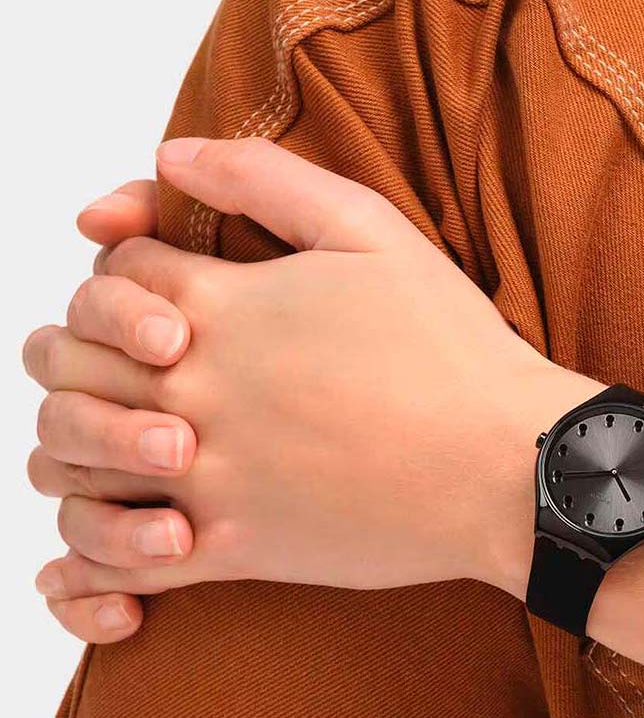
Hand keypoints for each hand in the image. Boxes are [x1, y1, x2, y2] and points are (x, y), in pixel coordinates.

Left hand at [24, 137, 597, 639]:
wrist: (505, 465)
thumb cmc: (451, 349)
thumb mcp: (369, 227)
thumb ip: (261, 177)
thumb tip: (171, 152)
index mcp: (218, 306)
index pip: (107, 275)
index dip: (118, 275)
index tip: (157, 298)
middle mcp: (192, 389)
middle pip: (64, 363)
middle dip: (76, 357)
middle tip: (118, 369)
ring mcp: (205, 475)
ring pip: (68, 461)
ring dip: (75, 448)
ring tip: (117, 447)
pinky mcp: (229, 550)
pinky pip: (118, 562)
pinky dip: (89, 565)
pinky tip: (102, 555)